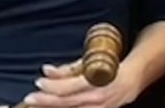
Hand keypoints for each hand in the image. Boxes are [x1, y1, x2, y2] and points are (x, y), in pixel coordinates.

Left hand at [19, 60, 140, 107]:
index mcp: (98, 81)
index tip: (39, 81)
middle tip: (30, 98)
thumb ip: (68, 69)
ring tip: (36, 105)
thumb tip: (47, 70)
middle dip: (46, 101)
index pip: (70, 86)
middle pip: (67, 103)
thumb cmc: (111, 66)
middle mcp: (99, 98)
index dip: (53, 85)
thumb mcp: (90, 62)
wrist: (134, 78)